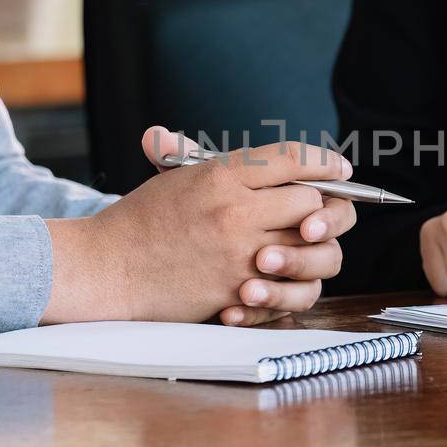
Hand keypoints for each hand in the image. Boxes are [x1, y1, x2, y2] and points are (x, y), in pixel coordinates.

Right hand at [40, 127, 355, 326]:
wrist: (105, 269)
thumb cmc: (140, 222)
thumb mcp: (179, 178)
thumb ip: (226, 168)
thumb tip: (272, 160)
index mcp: (221, 175)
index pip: (292, 158)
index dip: (325, 162)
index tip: (340, 168)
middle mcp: (235, 210)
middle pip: (312, 201)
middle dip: (323, 205)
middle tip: (321, 210)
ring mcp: (239, 253)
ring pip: (312, 245)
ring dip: (316, 245)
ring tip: (306, 243)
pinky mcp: (237, 289)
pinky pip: (294, 287)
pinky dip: (296, 283)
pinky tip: (286, 275)